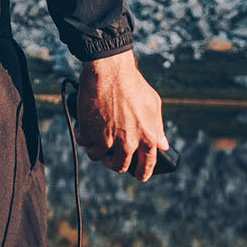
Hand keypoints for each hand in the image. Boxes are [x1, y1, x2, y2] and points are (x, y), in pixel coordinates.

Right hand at [75, 49, 168, 182]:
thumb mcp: (153, 104)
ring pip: (98, 157)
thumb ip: (158, 127)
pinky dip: (83, 137)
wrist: (110, 71)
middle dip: (114, 163)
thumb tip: (163, 145)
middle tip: (110, 156)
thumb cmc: (133, 84)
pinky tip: (83, 129)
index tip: (138, 175)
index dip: (143, 173)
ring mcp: (107, 139)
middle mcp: (128, 142)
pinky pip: (84, 143)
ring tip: (95, 139)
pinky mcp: (89, 132)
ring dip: (96, 150)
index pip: (146, 165)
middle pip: (119, 166)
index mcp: (147, 137)